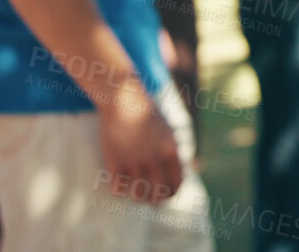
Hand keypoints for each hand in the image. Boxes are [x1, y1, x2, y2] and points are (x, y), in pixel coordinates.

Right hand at [95, 85, 182, 203]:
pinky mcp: (115, 163)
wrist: (124, 100)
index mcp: (172, 152)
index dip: (171, 193)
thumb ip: (175, 154)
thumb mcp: (169, 132)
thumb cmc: (148, 115)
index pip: (177, 185)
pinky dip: (120, 189)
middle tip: (150, 196)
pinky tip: (120, 181)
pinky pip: (118, 190)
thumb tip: (183, 175)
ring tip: (135, 191)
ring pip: (138, 196)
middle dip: (155, 199)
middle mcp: (155, 160)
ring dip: (137, 196)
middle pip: (158, 195)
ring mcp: (134, 162)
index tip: (165, 193)